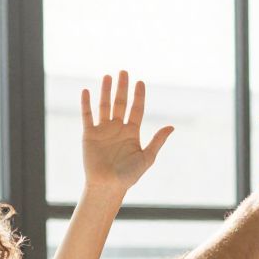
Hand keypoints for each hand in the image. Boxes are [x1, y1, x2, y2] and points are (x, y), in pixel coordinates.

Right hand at [80, 70, 173, 190]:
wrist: (108, 186)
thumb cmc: (129, 175)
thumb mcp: (147, 157)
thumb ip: (157, 141)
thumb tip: (171, 126)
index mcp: (132, 132)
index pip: (136, 109)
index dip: (138, 96)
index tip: (140, 82)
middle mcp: (117, 128)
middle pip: (120, 103)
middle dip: (122, 88)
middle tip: (124, 71)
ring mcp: (103, 130)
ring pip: (104, 106)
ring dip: (105, 91)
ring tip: (108, 76)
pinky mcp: (89, 134)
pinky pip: (87, 116)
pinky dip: (86, 103)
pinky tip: (86, 91)